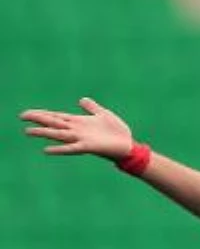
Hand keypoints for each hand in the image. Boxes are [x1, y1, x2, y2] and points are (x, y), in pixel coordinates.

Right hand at [20, 98, 134, 161]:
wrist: (128, 145)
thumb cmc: (116, 132)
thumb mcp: (103, 114)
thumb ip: (92, 108)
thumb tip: (82, 99)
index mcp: (79, 122)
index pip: (57, 116)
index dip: (44, 114)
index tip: (27, 113)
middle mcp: (77, 130)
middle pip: (54, 123)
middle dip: (39, 119)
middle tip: (22, 116)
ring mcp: (81, 139)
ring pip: (58, 135)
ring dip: (44, 133)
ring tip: (28, 131)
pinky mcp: (88, 147)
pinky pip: (71, 148)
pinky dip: (59, 149)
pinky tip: (46, 149)